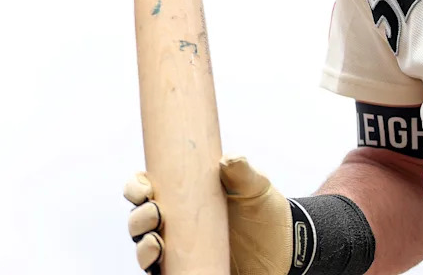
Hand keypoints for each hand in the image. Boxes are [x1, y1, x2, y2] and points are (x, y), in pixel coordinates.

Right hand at [125, 156, 296, 274]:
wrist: (286, 245)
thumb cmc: (264, 210)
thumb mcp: (256, 186)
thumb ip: (243, 171)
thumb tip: (228, 159)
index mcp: (184, 195)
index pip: (146, 189)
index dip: (137, 187)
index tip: (145, 189)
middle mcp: (176, 223)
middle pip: (140, 221)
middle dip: (139, 218)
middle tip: (155, 214)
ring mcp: (180, 250)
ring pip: (146, 251)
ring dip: (143, 248)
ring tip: (156, 244)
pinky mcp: (188, 271)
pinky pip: (163, 274)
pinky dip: (155, 271)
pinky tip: (159, 266)